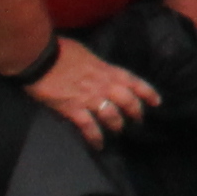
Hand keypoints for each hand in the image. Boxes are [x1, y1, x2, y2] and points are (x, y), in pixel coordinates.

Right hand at [25, 38, 161, 145]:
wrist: (40, 57)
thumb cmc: (60, 50)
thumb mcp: (86, 54)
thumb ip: (96, 65)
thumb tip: (98, 69)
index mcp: (106, 69)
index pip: (134, 81)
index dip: (147, 92)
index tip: (156, 102)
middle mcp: (103, 84)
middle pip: (128, 101)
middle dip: (135, 113)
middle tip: (138, 121)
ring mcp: (89, 98)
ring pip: (112, 116)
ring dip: (117, 125)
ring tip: (117, 131)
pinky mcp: (73, 109)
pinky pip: (89, 127)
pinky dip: (95, 138)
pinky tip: (98, 145)